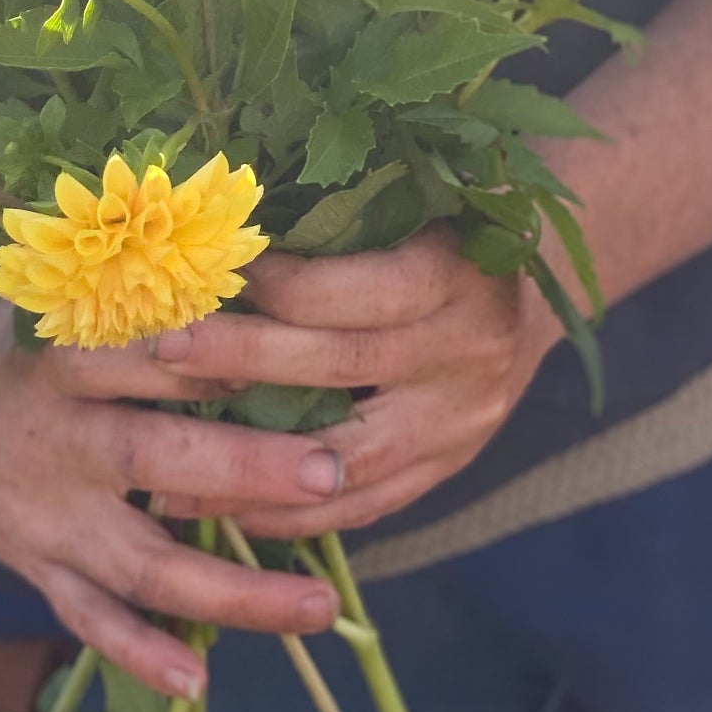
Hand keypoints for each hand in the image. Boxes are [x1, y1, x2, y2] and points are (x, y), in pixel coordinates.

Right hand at [0, 303, 345, 699]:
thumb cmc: (22, 337)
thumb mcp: (60, 298)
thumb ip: (137, 298)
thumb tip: (252, 267)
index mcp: (60, 360)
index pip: (140, 355)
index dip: (211, 356)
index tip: (293, 356)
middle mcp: (53, 440)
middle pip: (152, 455)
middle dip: (243, 467)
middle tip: (328, 471)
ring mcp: (44, 516)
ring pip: (140, 562)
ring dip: (231, 591)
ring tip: (320, 607)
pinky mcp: (35, 566)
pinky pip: (89, 620)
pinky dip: (140, 652)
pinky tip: (199, 680)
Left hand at [47, 224, 559, 540]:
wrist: (548, 281)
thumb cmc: (451, 221)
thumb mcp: (422, 195)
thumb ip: (345, 208)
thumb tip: (228, 207)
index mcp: (453, 276)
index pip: (357, 290)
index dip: (279, 285)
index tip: (206, 273)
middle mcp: (465, 352)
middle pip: (341, 365)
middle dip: (243, 359)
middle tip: (163, 348)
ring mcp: (461, 421)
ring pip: (349, 458)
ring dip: (255, 465)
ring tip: (171, 468)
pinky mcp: (450, 466)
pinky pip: (369, 506)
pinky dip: (296, 516)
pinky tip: (228, 511)